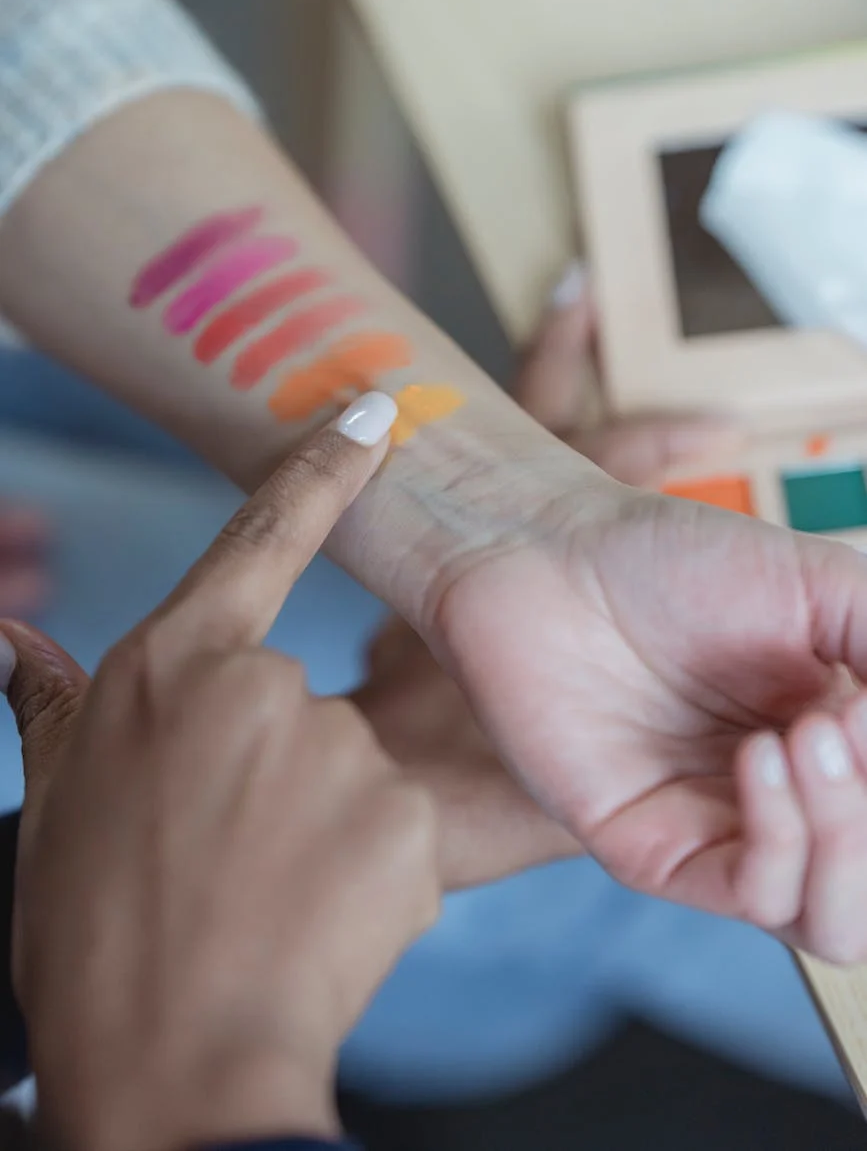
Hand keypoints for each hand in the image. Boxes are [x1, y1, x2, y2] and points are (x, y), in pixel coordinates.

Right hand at [1, 397, 438, 1150]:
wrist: (175, 1061)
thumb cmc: (96, 928)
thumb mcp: (54, 802)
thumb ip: (49, 703)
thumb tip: (4, 634)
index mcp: (174, 664)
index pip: (262, 535)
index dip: (322, 468)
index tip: (371, 412)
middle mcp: (262, 684)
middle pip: (288, 696)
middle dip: (267, 765)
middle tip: (223, 851)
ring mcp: (337, 747)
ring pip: (344, 766)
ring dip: (315, 819)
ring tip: (262, 893)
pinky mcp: (404, 815)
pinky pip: (392, 826)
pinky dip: (362, 867)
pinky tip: (316, 918)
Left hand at [425, 283, 866, 966]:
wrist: (547, 553)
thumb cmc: (671, 558)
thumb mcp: (821, 587)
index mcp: (831, 744)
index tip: (864, 701)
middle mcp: (785, 801)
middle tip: (843, 723)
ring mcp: (722, 830)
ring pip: (831, 919)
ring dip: (845, 838)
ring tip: (809, 737)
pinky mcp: (654, 848)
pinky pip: (752, 897)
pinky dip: (782, 840)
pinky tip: (762, 755)